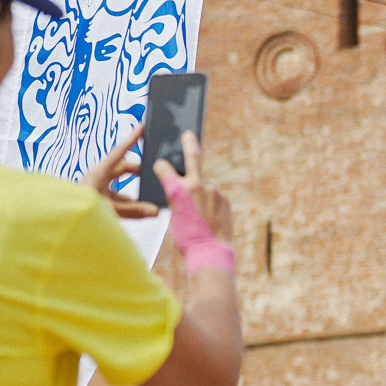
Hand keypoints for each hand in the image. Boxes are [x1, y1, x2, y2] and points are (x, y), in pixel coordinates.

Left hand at [81, 128, 159, 218]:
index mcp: (100, 171)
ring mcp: (98, 187)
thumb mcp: (110, 209)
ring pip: (121, 184)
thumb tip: (155, 210)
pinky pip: (117, 196)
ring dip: (134, 190)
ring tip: (148, 195)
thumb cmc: (79, 209)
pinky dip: (128, 201)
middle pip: (123, 167)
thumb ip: (134, 211)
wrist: (63, 219)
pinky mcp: (98, 198)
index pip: (120, 151)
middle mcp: (99, 176)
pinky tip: (138, 209)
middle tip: (153, 171)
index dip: (132, 139)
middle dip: (138, 170)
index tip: (141, 127)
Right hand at [157, 132, 233, 255]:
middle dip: (190, 143)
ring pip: (205, 188)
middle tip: (189, 134)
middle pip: (193, 157)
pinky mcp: (224, 198)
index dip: (161, 166)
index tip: (161, 164)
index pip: (164, 168)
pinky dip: (212, 206)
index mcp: (177, 189)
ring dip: (202, 198)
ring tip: (201, 217)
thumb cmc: (187, 238)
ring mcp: (213, 190)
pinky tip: (210, 220)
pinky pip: (215, 199)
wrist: (210, 251)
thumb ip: (179, 198)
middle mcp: (196, 185)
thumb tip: (183, 190)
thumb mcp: (175, 215)